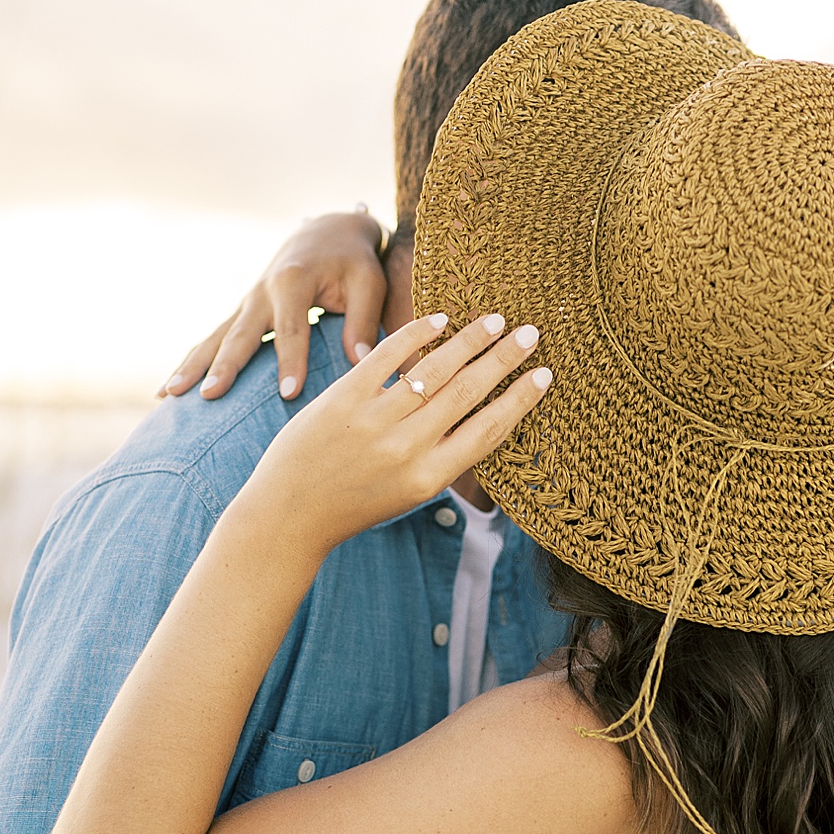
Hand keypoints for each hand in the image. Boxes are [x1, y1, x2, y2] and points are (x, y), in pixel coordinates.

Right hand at [159, 209, 387, 402]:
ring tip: (169, 395)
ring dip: (192, 366)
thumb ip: (363, 322)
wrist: (327, 232)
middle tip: (209, 395)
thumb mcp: (368, 283)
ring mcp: (247, 303)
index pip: (291, 328)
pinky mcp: (241, 313)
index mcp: (293, 281)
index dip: (290, 362)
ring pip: (215, 338)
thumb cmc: (352, 261)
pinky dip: (191, 363)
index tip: (288, 396)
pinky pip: (213, 341)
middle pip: (240, 334)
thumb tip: (363, 363)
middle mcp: (262, 292)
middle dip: (224, 366)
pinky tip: (169, 391)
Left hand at [239, 311, 549, 555]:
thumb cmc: (353, 505)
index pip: (488, 430)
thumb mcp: (407, 493)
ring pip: (435, 370)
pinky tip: (441, 319)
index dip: (520, 400)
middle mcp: (407, 449)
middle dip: (505, 359)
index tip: (544, 375)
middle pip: (468, 392)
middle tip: (530, 334)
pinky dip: (417, 334)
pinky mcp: (343, 399)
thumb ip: (441, 457)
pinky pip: (388, 357)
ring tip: (496, 321)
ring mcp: (374, 421)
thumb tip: (480, 418)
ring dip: (471, 340)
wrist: (289, 514)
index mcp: (430, 478)